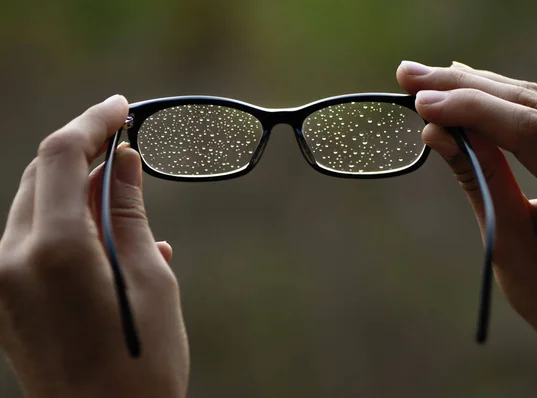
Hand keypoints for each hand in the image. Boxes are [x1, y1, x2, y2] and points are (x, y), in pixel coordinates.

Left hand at [0, 95, 188, 397]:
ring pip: (33, 203)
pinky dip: (64, 221)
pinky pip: (29, 238)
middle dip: (82, 151)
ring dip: (74, 186)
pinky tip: (104, 233)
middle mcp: (10, 260)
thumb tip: (126, 160)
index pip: (62, 156)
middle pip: (42, 174)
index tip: (121, 108)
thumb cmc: (142, 363)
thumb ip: (127, 212)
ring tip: (121, 192)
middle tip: (124, 142)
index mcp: (54, 250)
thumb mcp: (150, 280)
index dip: (93, 122)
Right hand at [397, 61, 536, 396]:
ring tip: (425, 79)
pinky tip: (466, 87)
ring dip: (476, 86)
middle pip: (531, 102)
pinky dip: (499, 99)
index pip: (530, 130)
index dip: (471, 109)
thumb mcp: (511, 246)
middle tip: (408, 75)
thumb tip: (437, 132)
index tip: (421, 102)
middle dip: (463, 86)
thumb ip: (479, 183)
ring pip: (536, 98)